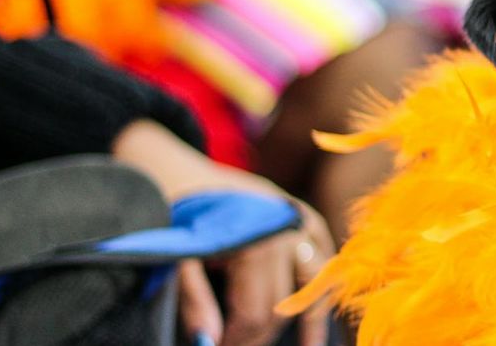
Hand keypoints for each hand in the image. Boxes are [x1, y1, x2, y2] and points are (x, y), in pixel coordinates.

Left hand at [112, 121, 334, 345]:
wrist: (176, 167)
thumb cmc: (171, 210)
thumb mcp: (174, 255)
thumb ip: (193, 300)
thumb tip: (210, 342)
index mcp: (257, 239)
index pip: (257, 314)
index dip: (236, 340)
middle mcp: (289, 230)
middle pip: (283, 306)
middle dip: (259, 335)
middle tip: (234, 345)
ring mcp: (302, 221)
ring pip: (315, 286)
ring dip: (311, 321)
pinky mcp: (305, 217)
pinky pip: (323, 259)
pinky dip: (321, 286)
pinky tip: (318, 310)